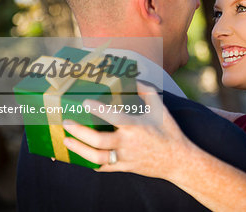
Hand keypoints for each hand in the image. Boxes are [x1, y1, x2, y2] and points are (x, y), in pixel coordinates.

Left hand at [62, 82, 193, 179]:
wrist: (178, 161)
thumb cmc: (169, 132)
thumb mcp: (160, 109)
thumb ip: (147, 91)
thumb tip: (134, 78)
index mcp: (136, 126)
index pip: (113, 117)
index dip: (97, 109)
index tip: (84, 103)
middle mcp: (128, 143)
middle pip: (98, 140)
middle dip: (79, 131)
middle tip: (66, 122)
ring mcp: (125, 158)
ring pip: (96, 158)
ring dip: (79, 150)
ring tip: (66, 141)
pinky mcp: (125, 168)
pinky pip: (104, 168)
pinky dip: (91, 164)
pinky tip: (81, 157)